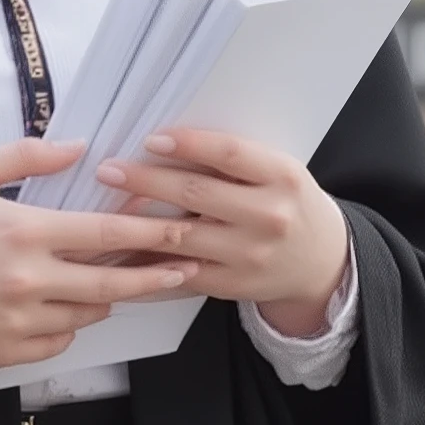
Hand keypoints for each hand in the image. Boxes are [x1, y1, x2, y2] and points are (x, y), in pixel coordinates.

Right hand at [0, 137, 196, 368]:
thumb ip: (25, 157)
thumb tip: (78, 148)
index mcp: (20, 231)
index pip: (104, 235)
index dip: (149, 232)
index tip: (181, 229)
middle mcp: (25, 281)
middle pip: (110, 283)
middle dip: (154, 275)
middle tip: (187, 267)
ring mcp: (16, 322)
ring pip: (86, 316)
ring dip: (107, 298)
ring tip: (121, 282)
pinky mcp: (3, 352)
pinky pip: (57, 343)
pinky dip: (67, 326)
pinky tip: (64, 308)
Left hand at [95, 129, 349, 338]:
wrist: (321, 262)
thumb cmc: (287, 203)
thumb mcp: (276, 172)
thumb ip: (233, 160)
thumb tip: (165, 143)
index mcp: (282, 177)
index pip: (230, 154)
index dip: (187, 144)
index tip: (150, 139)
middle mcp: (269, 216)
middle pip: (197, 194)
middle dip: (146, 180)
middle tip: (108, 169)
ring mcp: (250, 255)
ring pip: (182, 237)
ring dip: (136, 223)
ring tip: (103, 208)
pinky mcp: (233, 285)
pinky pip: (181, 272)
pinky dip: (147, 263)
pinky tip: (119, 252)